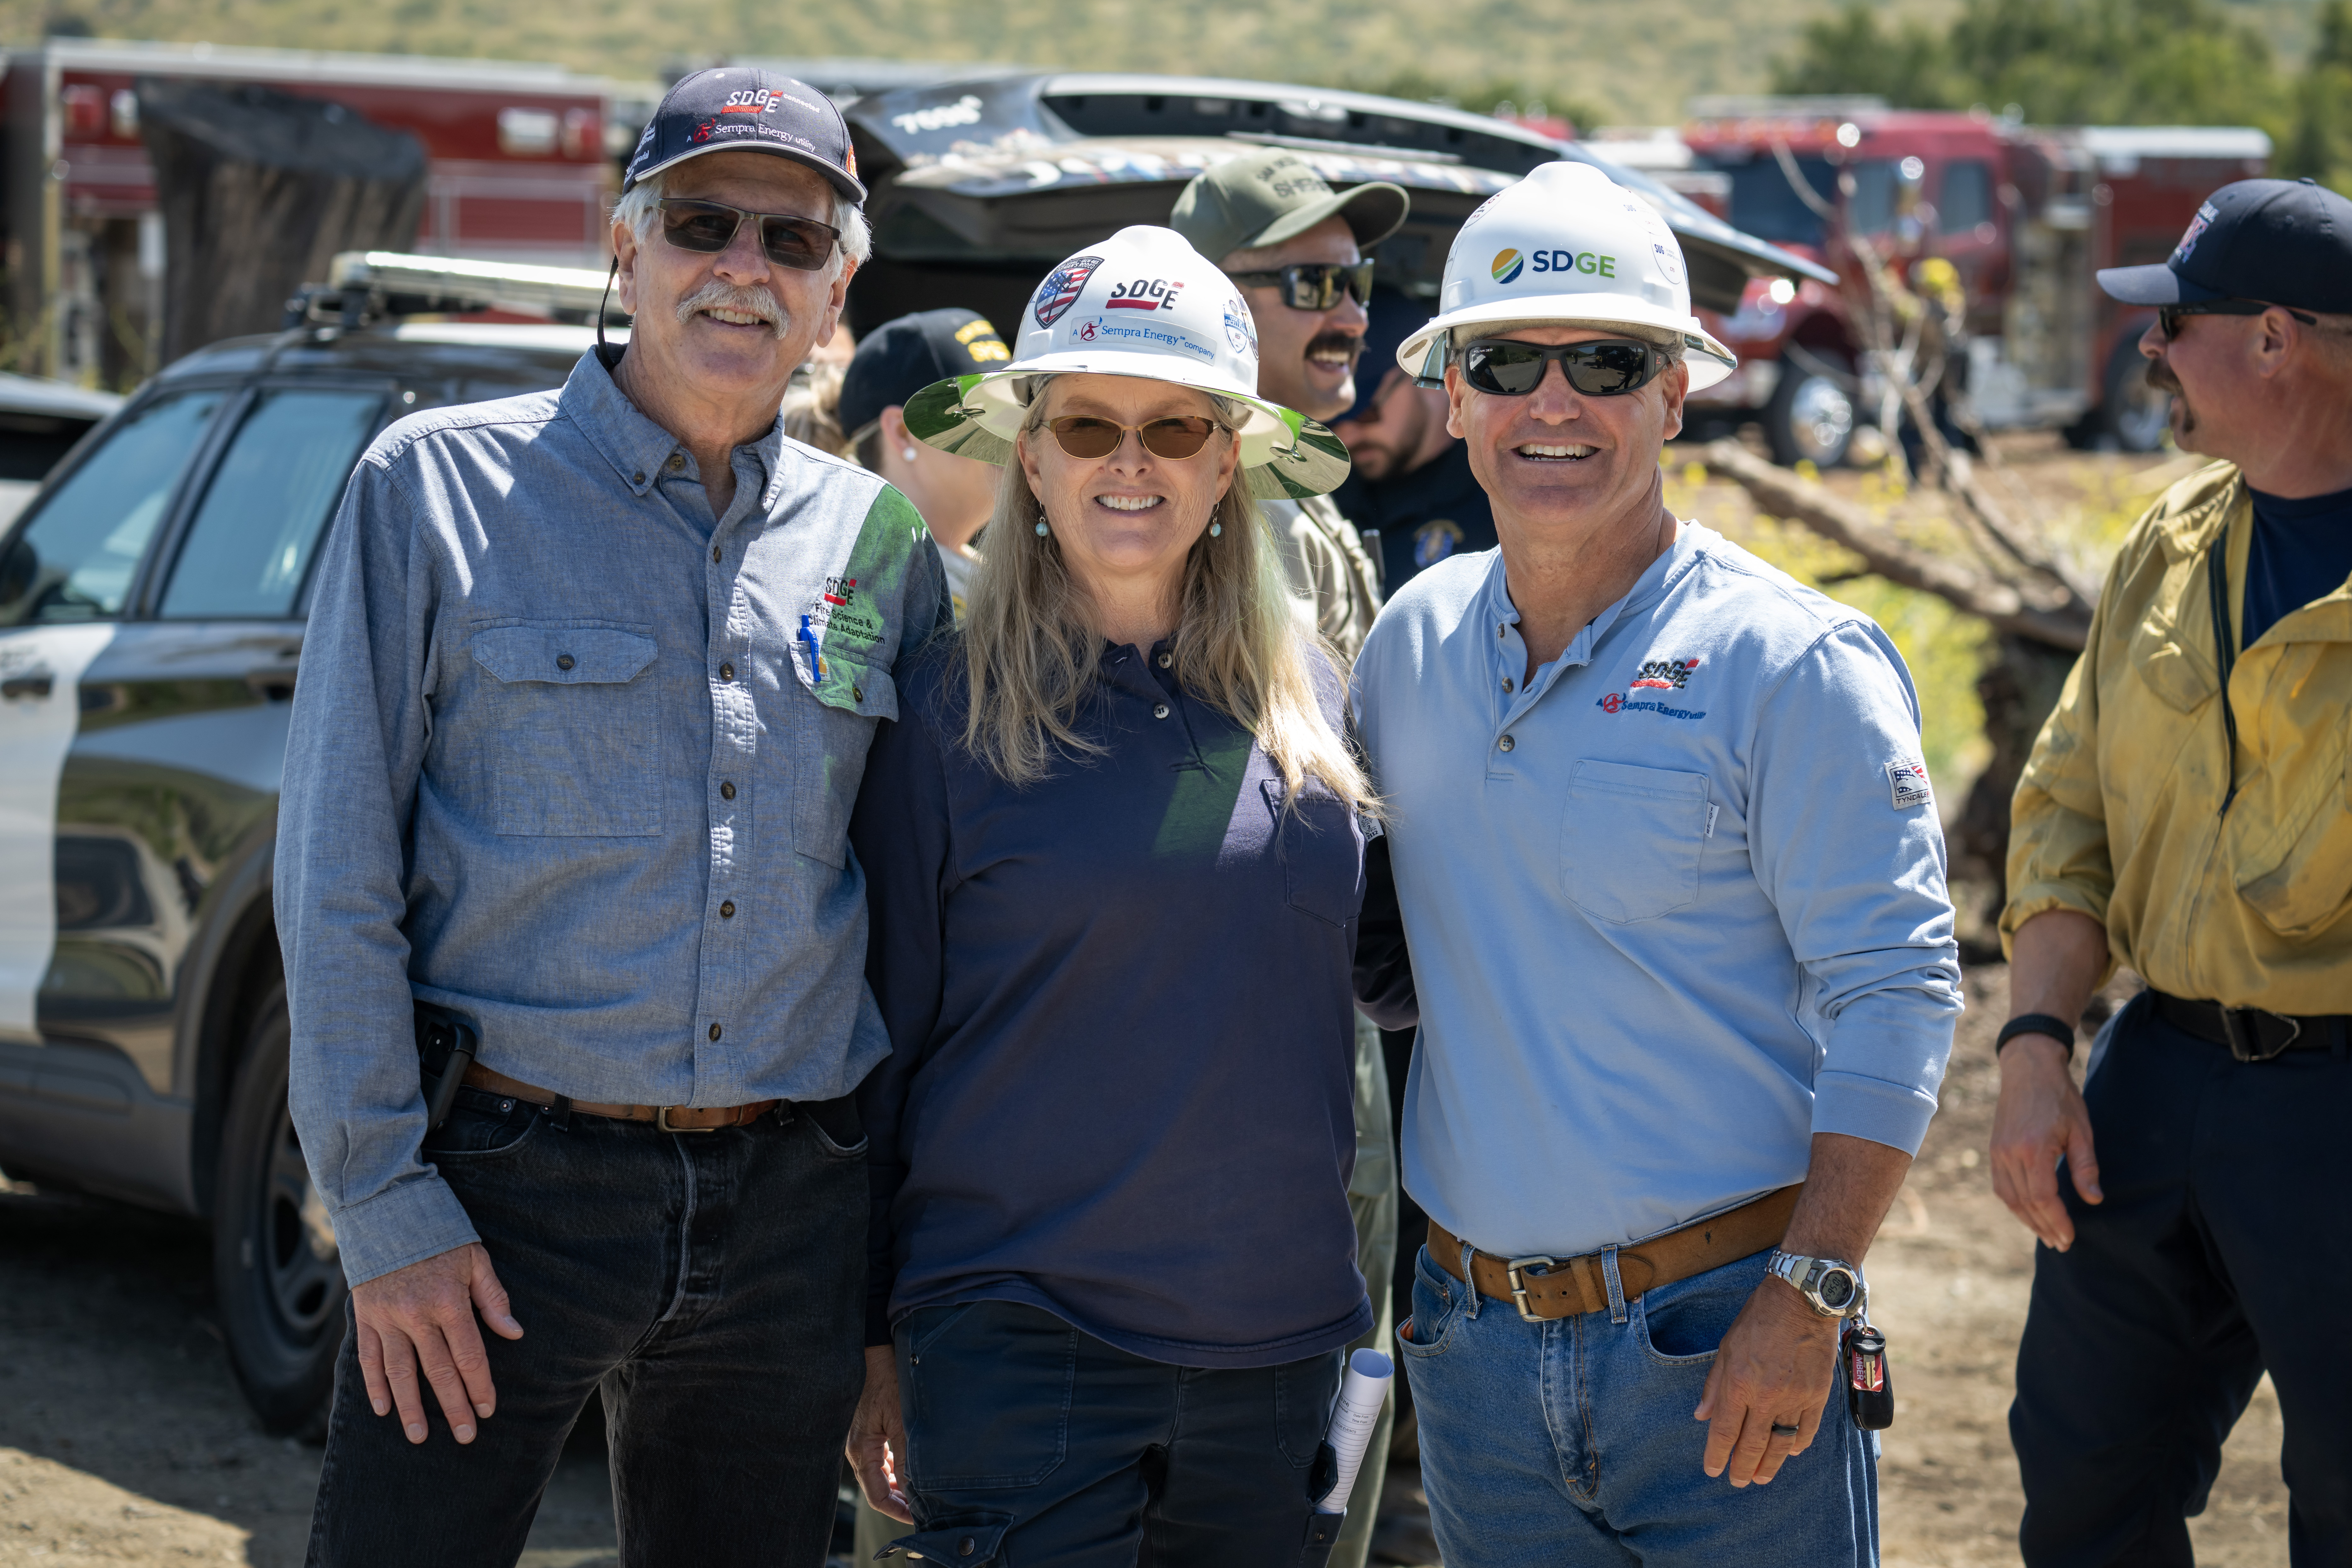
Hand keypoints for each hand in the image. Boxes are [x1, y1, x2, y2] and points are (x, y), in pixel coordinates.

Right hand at [350, 1242, 522, 1444]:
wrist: (387, 1211)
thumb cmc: (440, 1234)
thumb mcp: (475, 1258)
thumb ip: (493, 1297)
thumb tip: (514, 1332)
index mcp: (448, 1302)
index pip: (468, 1355)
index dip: (479, 1385)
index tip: (488, 1409)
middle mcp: (415, 1315)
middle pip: (437, 1371)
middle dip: (453, 1406)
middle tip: (464, 1436)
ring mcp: (386, 1318)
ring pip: (400, 1373)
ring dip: (410, 1407)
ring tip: (419, 1436)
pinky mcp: (364, 1317)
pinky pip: (368, 1358)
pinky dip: (374, 1385)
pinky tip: (383, 1409)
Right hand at [846, 1344, 912, 1522]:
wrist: (877, 1351)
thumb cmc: (888, 1381)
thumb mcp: (901, 1421)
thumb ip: (905, 1458)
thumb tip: (913, 1491)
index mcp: (861, 1451)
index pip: (877, 1496)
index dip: (898, 1511)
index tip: (920, 1518)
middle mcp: (858, 1449)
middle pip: (878, 1487)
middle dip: (900, 1501)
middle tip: (925, 1509)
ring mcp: (862, 1439)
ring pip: (881, 1473)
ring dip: (900, 1484)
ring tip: (923, 1492)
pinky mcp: (870, 1428)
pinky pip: (882, 1457)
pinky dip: (897, 1467)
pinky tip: (913, 1467)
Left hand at [1694, 1277, 1839, 1485]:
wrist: (1801, 1301)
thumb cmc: (1758, 1320)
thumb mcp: (1727, 1347)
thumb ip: (1715, 1385)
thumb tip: (1702, 1416)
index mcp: (1740, 1383)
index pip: (1725, 1430)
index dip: (1717, 1454)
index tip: (1712, 1469)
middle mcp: (1767, 1396)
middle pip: (1752, 1444)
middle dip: (1742, 1467)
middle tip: (1737, 1481)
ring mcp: (1795, 1398)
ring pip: (1781, 1443)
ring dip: (1769, 1464)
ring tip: (1761, 1478)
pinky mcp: (1818, 1395)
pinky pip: (1807, 1429)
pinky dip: (1798, 1445)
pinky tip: (1790, 1452)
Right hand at [1990, 1033, 2101, 1248]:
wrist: (2028, 1069)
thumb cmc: (2059, 1097)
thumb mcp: (2081, 1130)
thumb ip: (2086, 1166)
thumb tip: (2093, 1200)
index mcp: (2032, 1148)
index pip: (2042, 1198)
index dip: (2057, 1221)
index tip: (2071, 1237)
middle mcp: (2009, 1153)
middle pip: (2024, 1203)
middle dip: (2044, 1227)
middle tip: (2063, 1244)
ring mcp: (1997, 1152)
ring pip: (2009, 1198)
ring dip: (2028, 1220)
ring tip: (2047, 1235)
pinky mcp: (1994, 1150)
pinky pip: (2002, 1186)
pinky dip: (2016, 1204)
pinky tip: (2030, 1212)